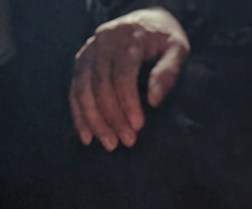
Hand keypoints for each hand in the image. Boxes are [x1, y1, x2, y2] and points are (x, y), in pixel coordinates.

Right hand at [69, 8, 190, 150]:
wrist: (146, 22)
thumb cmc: (164, 40)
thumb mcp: (177, 49)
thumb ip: (168, 72)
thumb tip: (154, 101)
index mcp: (129, 37)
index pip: (122, 75)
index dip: (128, 103)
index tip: (138, 126)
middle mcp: (104, 42)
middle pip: (100, 85)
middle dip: (112, 117)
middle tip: (127, 141)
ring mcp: (89, 51)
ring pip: (83, 90)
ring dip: (94, 121)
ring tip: (109, 143)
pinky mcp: (81, 62)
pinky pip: (74, 92)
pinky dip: (79, 116)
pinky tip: (88, 137)